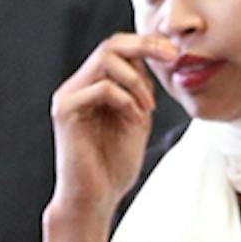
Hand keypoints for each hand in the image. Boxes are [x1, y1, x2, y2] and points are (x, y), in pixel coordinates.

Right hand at [44, 34, 174, 241]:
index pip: (117, 48)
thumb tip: (154, 58)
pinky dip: (126, 100)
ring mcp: (69, 96)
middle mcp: (78, 86)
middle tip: (172, 57)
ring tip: (149, 108)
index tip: (175, 52)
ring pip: (106, 61)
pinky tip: (136, 119)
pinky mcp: (66, 111)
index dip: (147, 43)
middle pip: (110, 45)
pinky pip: (102, 88)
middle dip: (145, 46)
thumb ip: (140, 90)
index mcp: (93, 85)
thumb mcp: (137, 118)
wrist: (96, 198)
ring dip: (138, 81)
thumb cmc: (114, 164)